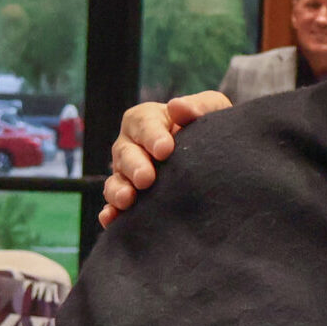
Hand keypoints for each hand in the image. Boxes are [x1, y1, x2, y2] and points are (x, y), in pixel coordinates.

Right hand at [99, 91, 229, 227]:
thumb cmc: (208, 126)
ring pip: (116, 180)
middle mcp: (131, 145)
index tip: (166, 149)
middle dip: (135, 166)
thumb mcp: (211, 109)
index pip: (144, 123)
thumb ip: (198, 106)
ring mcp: (127, 173)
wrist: (215, 155)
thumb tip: (179, 106)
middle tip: (147, 178)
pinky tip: (112, 219)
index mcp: (147, 120)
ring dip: (118, 190)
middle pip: (125, 153)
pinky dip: (111, 213)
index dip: (152, 136)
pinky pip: (114, 206)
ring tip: (127, 199)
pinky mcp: (128, 198)